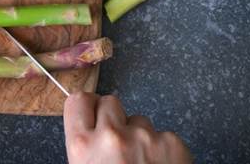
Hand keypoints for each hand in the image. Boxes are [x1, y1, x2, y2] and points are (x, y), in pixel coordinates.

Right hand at [63, 92, 191, 163]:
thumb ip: (84, 149)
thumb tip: (88, 129)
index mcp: (82, 146)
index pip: (78, 100)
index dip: (88, 106)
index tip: (93, 113)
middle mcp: (110, 136)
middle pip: (110, 102)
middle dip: (115, 118)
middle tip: (120, 142)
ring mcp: (143, 137)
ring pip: (139, 120)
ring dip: (140, 136)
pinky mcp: (172, 143)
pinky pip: (164, 135)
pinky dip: (164, 150)